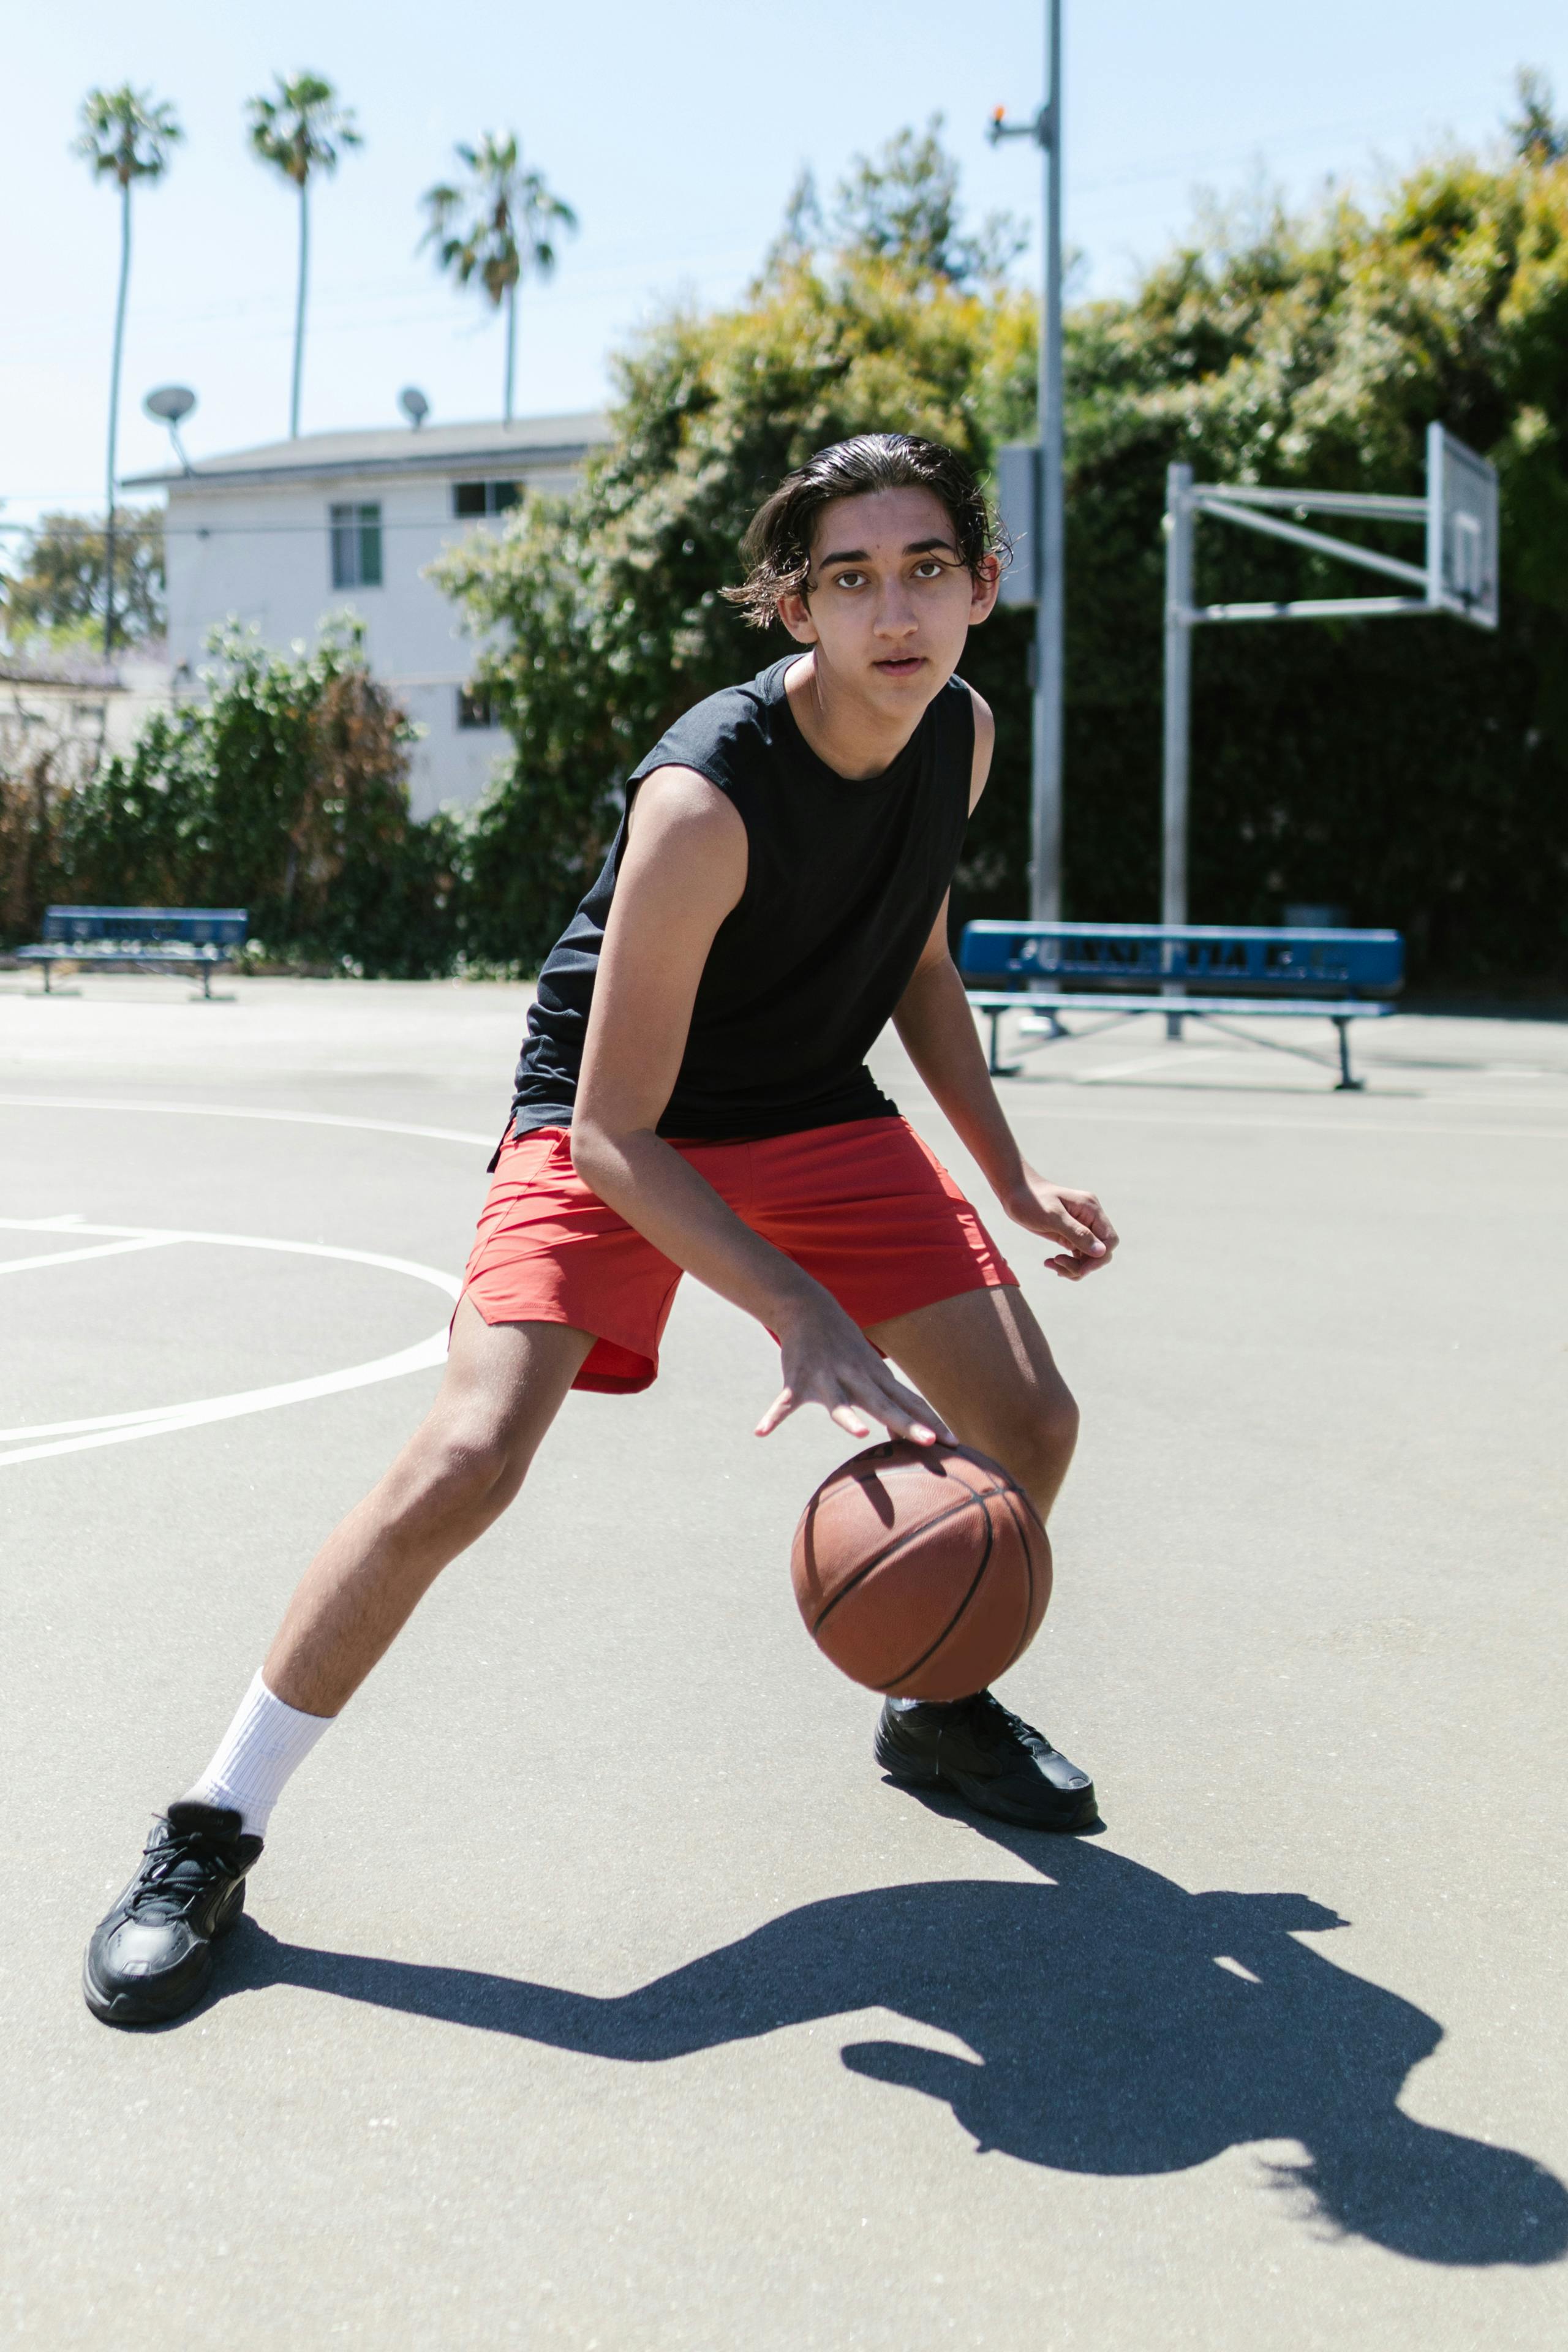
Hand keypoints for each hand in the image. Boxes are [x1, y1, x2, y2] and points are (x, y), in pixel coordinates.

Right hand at [757, 1290, 952, 1444]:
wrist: (809, 1308)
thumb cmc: (846, 1347)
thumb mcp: (871, 1372)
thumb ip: (890, 1402)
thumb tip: (909, 1433)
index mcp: (877, 1378)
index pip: (911, 1402)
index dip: (932, 1422)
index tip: (956, 1444)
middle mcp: (857, 1378)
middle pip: (886, 1404)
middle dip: (908, 1424)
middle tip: (930, 1442)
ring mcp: (828, 1378)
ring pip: (839, 1402)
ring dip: (848, 1417)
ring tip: (859, 1433)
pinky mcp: (799, 1379)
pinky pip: (785, 1403)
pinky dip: (773, 1416)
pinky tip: (762, 1432)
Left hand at [1000, 1171, 1118, 1280]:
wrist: (1014, 1192)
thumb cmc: (1032, 1200)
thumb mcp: (1053, 1217)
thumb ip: (1078, 1234)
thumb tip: (1102, 1251)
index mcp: (1091, 1210)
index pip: (1110, 1240)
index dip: (1099, 1258)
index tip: (1081, 1269)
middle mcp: (1090, 1219)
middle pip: (1100, 1252)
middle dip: (1083, 1264)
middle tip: (1059, 1263)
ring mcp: (1080, 1228)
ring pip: (1088, 1257)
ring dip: (1073, 1267)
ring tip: (1051, 1263)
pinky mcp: (1069, 1235)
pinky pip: (1077, 1256)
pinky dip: (1067, 1264)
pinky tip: (1050, 1263)